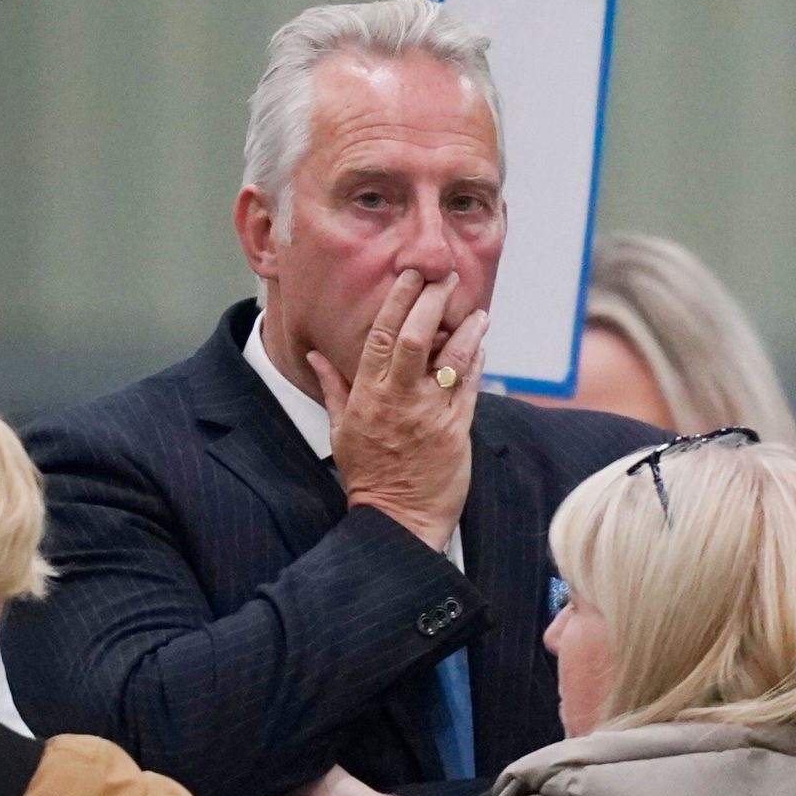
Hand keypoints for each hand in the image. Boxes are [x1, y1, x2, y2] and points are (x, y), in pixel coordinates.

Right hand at [308, 269, 488, 549]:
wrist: (398, 519)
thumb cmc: (368, 475)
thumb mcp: (340, 430)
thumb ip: (333, 387)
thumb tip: (314, 356)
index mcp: (368, 395)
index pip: (382, 336)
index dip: (398, 301)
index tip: (411, 276)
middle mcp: (399, 399)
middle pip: (416, 337)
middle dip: (433, 301)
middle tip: (447, 278)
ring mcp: (431, 414)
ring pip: (452, 359)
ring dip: (467, 330)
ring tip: (476, 311)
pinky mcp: (457, 430)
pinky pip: (471, 387)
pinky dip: (477, 362)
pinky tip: (481, 346)